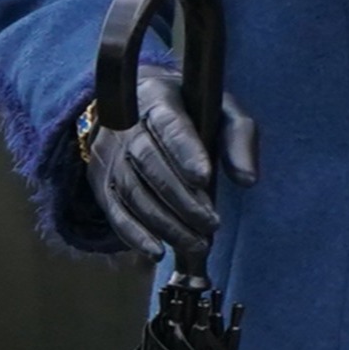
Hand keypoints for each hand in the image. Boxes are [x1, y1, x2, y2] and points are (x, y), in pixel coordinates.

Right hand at [87, 61, 260, 257]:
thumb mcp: (221, 110)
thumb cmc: (190, 111)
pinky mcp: (101, 181)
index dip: (185, 152)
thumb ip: (239, 138)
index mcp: (158, 98)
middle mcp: (126, 125)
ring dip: (165, 223)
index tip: (205, 178)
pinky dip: (135, 234)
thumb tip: (248, 179)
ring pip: (133, 192)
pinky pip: (114, 211)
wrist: (137, 108)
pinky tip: (157, 251)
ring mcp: (109, 154)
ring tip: (197, 243)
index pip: (170, 125)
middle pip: (150, 163)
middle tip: (212, 224)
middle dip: (182, 199)